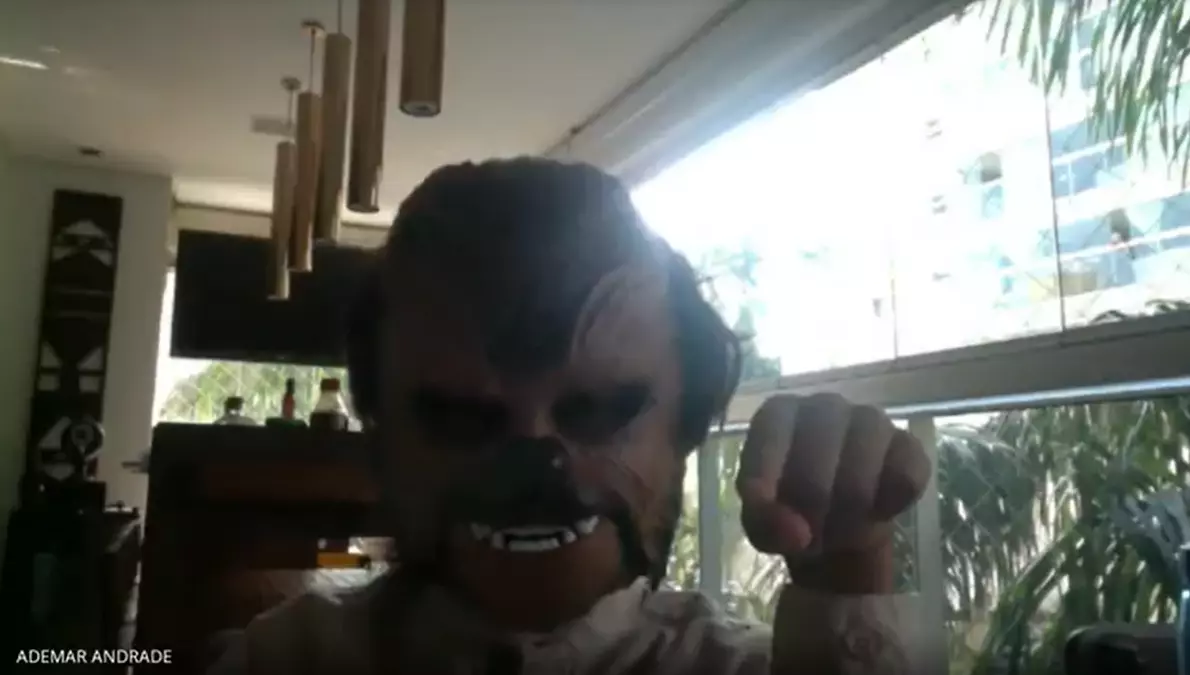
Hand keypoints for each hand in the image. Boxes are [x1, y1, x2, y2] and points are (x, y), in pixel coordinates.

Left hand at [736, 394, 929, 593]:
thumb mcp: (761, 527)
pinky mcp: (908, 446)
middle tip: (810, 532)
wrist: (838, 529)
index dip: (767, 486)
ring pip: (859, 477)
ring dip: (848, 516)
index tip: (773, 522)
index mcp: (778, 414)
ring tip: (839, 526)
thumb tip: (796, 532)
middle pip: (814, 468)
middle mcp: (824, 406)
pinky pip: (905, 478)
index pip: (770, 437)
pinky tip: (878, 511)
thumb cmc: (790, 514)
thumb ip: (766, 524)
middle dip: (810, 514)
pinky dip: (890, 506)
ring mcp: (870, 420)